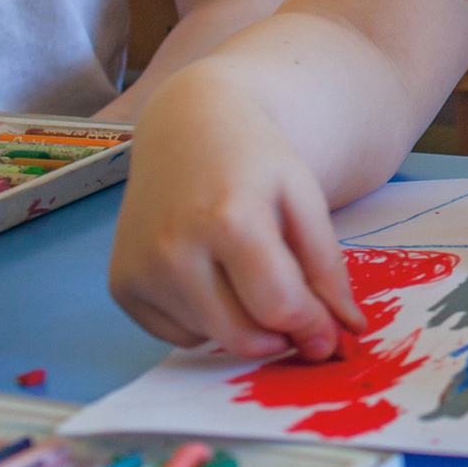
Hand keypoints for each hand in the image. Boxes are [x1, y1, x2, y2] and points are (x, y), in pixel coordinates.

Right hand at [109, 76, 365, 361]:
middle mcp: (175, 251)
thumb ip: (327, 267)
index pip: (279, 307)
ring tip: (247, 270)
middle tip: (297, 312)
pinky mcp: (120, 286)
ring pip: (212, 339)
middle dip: (281, 334)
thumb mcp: (304, 198)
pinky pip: (178, 336)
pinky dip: (206, 322)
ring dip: (243, 324)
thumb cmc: (253, 159)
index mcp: (230, 221)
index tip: (331, 332)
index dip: (313, 327)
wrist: (186, 127)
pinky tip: (211, 275)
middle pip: (244, 335)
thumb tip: (346, 330)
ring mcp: (140, 271)